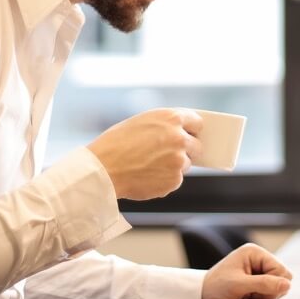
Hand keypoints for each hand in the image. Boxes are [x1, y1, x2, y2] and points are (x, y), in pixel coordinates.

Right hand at [87, 108, 203, 199]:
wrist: (103, 169)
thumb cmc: (115, 144)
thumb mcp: (141, 122)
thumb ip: (164, 126)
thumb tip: (181, 133)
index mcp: (171, 118)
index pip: (197, 122)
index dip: (192, 129)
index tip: (190, 134)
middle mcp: (179, 138)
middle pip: (196, 146)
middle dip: (186, 150)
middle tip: (169, 154)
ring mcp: (179, 161)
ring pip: (185, 165)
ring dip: (173, 166)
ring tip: (148, 165)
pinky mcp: (174, 180)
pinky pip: (175, 180)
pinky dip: (164, 180)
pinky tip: (145, 176)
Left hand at [201, 243, 292, 298]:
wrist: (202, 297)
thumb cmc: (216, 287)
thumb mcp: (239, 285)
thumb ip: (264, 284)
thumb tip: (287, 284)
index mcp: (255, 252)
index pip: (282, 270)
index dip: (273, 284)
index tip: (255, 290)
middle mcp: (259, 259)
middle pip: (282, 278)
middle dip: (270, 291)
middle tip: (251, 294)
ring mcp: (259, 270)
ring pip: (278, 287)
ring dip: (265, 296)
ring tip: (248, 296)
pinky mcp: (257, 281)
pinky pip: (271, 292)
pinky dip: (262, 298)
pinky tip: (249, 298)